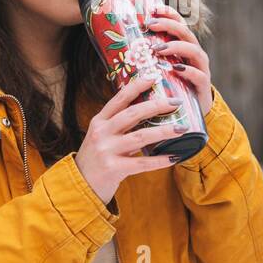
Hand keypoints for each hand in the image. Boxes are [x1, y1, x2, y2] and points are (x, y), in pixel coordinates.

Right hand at [74, 73, 190, 204]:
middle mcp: (101, 132)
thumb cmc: (97, 158)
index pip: (120, 98)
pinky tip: (174, 157)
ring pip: (141, 136)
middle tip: (177, 103)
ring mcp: (106, 150)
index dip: (137, 86)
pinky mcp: (113, 168)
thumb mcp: (103, 137)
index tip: (154, 76)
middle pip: (133, 113)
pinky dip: (160, 160)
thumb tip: (150, 112)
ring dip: (164, 131)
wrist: (80, 186)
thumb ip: (121, 126)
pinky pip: (142, 163)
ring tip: (182, 128)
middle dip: (157, 106)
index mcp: (100, 121)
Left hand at [146, 3, 212, 117]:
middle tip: (151, 25)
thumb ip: (148, 61)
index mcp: (184, 48)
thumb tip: (120, 50)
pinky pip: (199, 76)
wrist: (190, 116)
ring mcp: (201, 70)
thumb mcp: (159, 72)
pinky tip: (176, 69)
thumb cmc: (170, 90)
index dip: (169, 14)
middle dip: (169, 26)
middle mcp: (194, 56)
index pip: (179, 24)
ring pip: (194, 51)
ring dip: (176, 47)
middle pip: (186, 33)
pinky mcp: (203, 87)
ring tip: (158, 49)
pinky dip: (188, 71)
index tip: (153, 9)